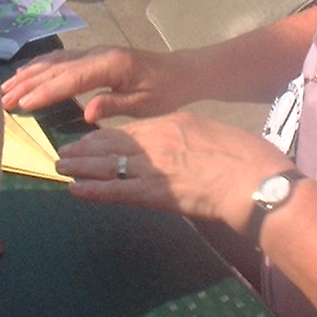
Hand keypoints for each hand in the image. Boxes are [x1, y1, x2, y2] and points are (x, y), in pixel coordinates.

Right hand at [1, 46, 189, 122]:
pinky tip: (26, 73)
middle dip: (28, 84)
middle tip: (2, 100)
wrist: (182, 72)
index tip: (23, 104)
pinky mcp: (94, 56)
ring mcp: (96, 52)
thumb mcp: (146, 104)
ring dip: (29, 74)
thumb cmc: (167, 91)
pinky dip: (41, 66)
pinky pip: (62, 60)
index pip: (72, 79)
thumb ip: (114, 105)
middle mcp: (100, 54)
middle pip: (57, 68)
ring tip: (5, 88)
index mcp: (112, 65)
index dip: (46, 92)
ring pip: (55, 62)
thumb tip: (86, 113)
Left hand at [56, 115, 289, 233]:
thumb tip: (180, 147)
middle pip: (112, 143)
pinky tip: (75, 190)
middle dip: (85, 149)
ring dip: (81, 167)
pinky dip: (93, 190)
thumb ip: (190, 138)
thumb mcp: (213, 134)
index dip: (106, 135)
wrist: (253, 179)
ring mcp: (154, 167)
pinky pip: (117, 191)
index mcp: (173, 123)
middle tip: (65, 152)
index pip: (131, 130)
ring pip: (107, 164)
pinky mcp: (156, 193)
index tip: (90, 139)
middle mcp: (158, 141)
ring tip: (62, 168)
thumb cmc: (246, 157)